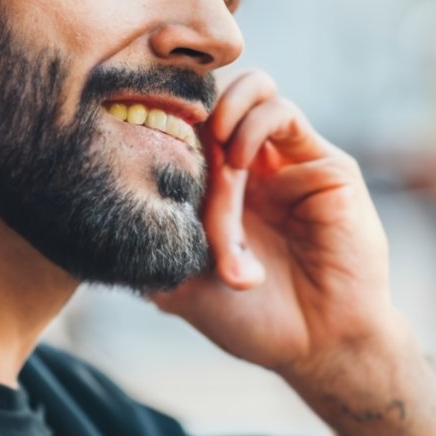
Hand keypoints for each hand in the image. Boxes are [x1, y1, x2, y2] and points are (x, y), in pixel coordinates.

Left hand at [153, 70, 435, 435]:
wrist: (316, 345)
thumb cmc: (249, 318)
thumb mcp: (181, 280)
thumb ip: (155, 234)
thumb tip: (112, 197)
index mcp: (215, 190)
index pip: (183, 126)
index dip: (159, 123)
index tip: (140, 142)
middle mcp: (251, 167)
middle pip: (210, 101)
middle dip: (191, 133)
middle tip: (186, 170)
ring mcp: (287, 161)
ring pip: (248, 90)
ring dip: (220, 120)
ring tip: (218, 158)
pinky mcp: (322, 161)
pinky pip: (279, 110)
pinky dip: (250, 123)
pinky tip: (239, 161)